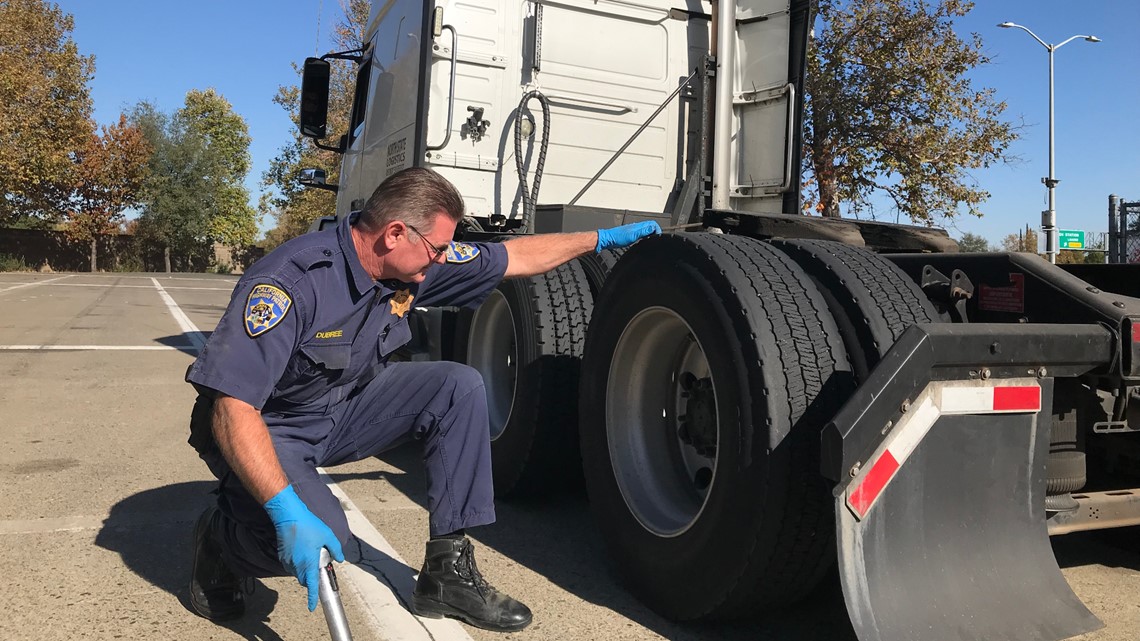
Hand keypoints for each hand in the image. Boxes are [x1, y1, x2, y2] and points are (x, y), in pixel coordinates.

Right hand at [263, 485, 344, 610]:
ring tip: (310, 556)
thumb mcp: (328, 535)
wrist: (288, 516)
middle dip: (310, 580)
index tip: (312, 607)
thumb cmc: (309, 525)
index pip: (311, 585)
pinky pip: (290, 566)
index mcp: (309, 562)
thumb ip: (336, 549)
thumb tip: (340, 559)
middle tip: (318, 568)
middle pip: (304, 581)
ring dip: (303, 571)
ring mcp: (288, 561)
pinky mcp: (282, 556)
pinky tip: (301, 553)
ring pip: (296, 574)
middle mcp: (297, 564)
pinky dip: (296, 565)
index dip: (312, 598)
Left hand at [596, 220, 660, 251]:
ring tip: (652, 240)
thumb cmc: (617, 238)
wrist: (608, 239)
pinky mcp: (631, 234)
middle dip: (655, 231)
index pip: (652, 224)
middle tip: (657, 238)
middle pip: (650, 226)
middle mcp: (637, 227)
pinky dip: (645, 236)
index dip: (657, 229)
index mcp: (638, 226)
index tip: (658, 236)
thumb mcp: (632, 236)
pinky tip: (643, 241)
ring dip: (650, 234)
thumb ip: (643, 232)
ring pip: (646, 229)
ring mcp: (634, 230)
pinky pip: (641, 233)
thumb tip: (653, 228)